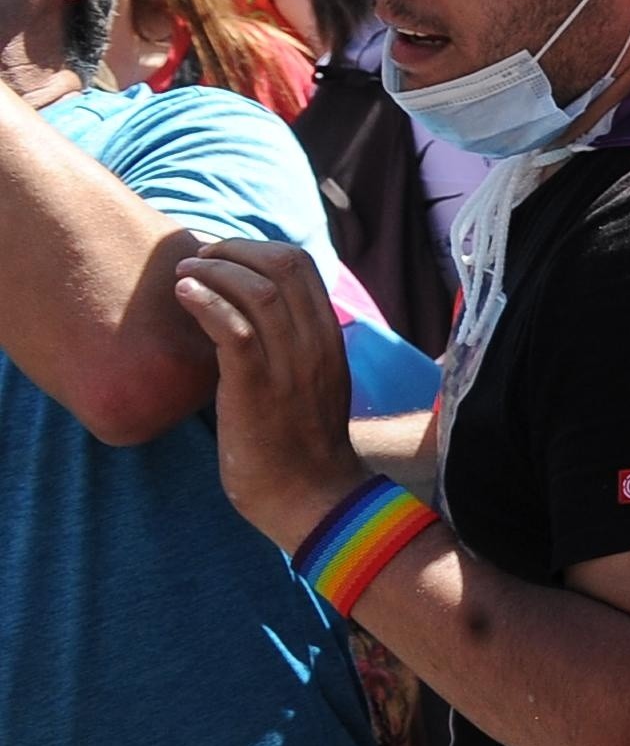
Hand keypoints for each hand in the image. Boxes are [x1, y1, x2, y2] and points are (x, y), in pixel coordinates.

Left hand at [164, 238, 368, 549]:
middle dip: (233, 250)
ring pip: (258, 290)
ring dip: (214, 271)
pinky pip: (235, 329)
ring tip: (184, 276)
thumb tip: (249, 319)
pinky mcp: (258, 387)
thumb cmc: (297, 445)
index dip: (254, 249)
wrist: (308, 496)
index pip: (302, 265)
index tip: (220, 258)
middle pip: (284, 264)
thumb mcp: (309, 383)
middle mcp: (316, 343)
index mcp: (328, 338)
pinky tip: (183, 296)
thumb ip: (291, 348)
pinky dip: (205, 302)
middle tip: (198, 260)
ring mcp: (290, 364)